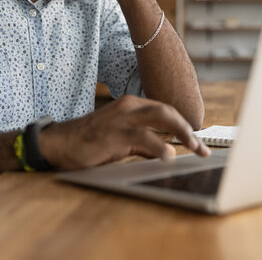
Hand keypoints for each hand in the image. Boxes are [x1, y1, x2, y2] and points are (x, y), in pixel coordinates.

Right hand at [40, 95, 210, 169]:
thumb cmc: (90, 142)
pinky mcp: (114, 133)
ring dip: (182, 133)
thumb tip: (167, 151)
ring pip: (160, 118)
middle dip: (187, 128)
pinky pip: (143, 137)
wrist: (59, 143)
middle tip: (201, 146)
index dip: (183, 126)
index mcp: (131, 106)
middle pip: (167, 111)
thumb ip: (143, 143)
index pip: (165, 111)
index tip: (196, 141)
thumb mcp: (121, 140)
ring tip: (194, 147)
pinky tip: (168, 155)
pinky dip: (159, 146)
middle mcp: (129, 107)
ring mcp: (122, 118)